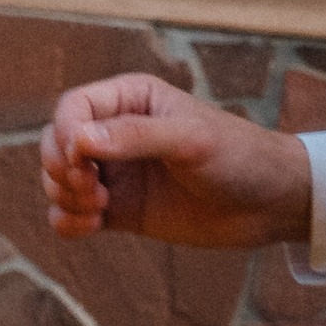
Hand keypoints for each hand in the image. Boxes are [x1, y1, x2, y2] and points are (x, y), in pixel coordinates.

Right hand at [40, 73, 310, 250]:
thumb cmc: (239, 157)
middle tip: (92, 189)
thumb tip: (78, 140)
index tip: (82, 161)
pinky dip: (67, 222)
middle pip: (55, 143)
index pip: (72, 107)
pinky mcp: (118, 209)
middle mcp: (116, 133)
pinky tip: (92, 226)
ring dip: (64, 196)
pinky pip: (69, 213)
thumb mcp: (191, 140)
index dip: (66, 134)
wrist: (270, 204)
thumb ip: (134, 136)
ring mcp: (115, 172)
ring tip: (100, 208)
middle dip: (60, 169)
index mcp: (131, 100)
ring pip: (56, 180)